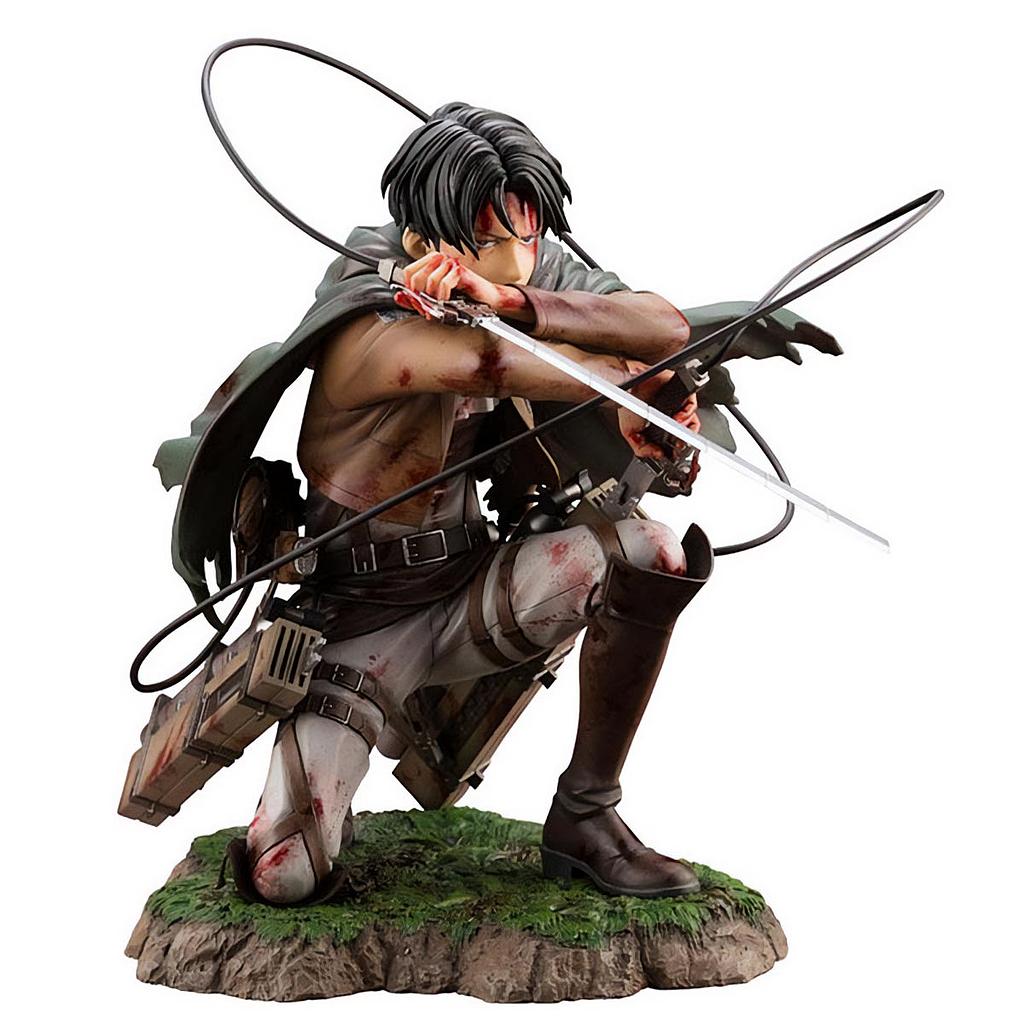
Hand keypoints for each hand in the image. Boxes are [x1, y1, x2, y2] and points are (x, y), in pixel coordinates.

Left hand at [394, 252, 526, 317]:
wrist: (485, 299)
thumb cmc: (463, 297)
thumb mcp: (434, 298)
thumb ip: (416, 297)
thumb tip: (399, 297)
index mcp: (432, 261)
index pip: (408, 271)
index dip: (409, 289)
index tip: (416, 300)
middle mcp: (441, 259)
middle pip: (417, 277)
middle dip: (419, 297)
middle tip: (426, 307)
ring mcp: (451, 264)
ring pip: (429, 281)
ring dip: (433, 298)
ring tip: (439, 304)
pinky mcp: (461, 272)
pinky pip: (444, 284)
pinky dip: (444, 296)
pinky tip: (447, 300)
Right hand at [618, 366, 700, 458]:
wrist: (626, 384)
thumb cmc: (628, 403)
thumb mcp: (629, 433)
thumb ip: (641, 449)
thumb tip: (656, 455)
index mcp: (662, 429)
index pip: (675, 443)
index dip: (676, 451)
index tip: (674, 454)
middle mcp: (672, 419)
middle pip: (687, 434)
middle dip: (684, 442)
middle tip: (678, 445)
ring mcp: (678, 407)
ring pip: (692, 422)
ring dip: (687, 430)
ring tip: (677, 432)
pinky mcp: (682, 394)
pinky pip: (691, 406)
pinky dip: (686, 414)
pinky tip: (677, 418)